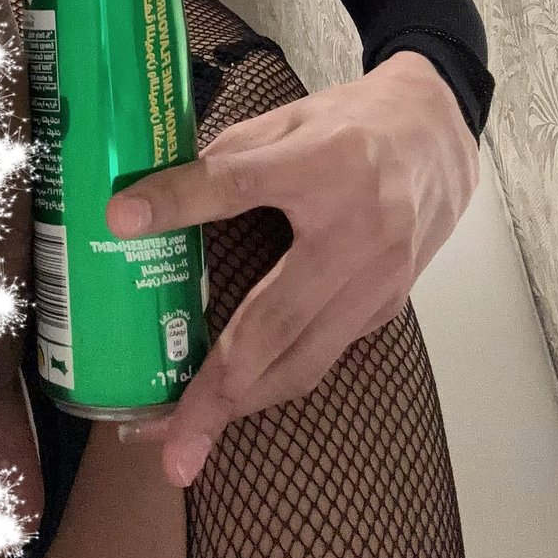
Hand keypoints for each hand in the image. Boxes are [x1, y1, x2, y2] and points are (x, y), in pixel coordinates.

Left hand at [105, 51, 479, 487]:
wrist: (437, 136)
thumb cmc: (351, 124)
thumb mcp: (288, 119)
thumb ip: (227, 157)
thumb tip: (152, 196)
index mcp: (322, 165)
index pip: (236, 183)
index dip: (177, 201)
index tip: (120, 219)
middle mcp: (356, 234)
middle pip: (274, 322)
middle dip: (214, 388)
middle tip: (159, 434)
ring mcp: (376, 282)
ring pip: (301, 363)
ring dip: (238, 407)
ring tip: (180, 438)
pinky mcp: (383, 308)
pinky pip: (320, 357)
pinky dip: (271, 383)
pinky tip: (229, 396)